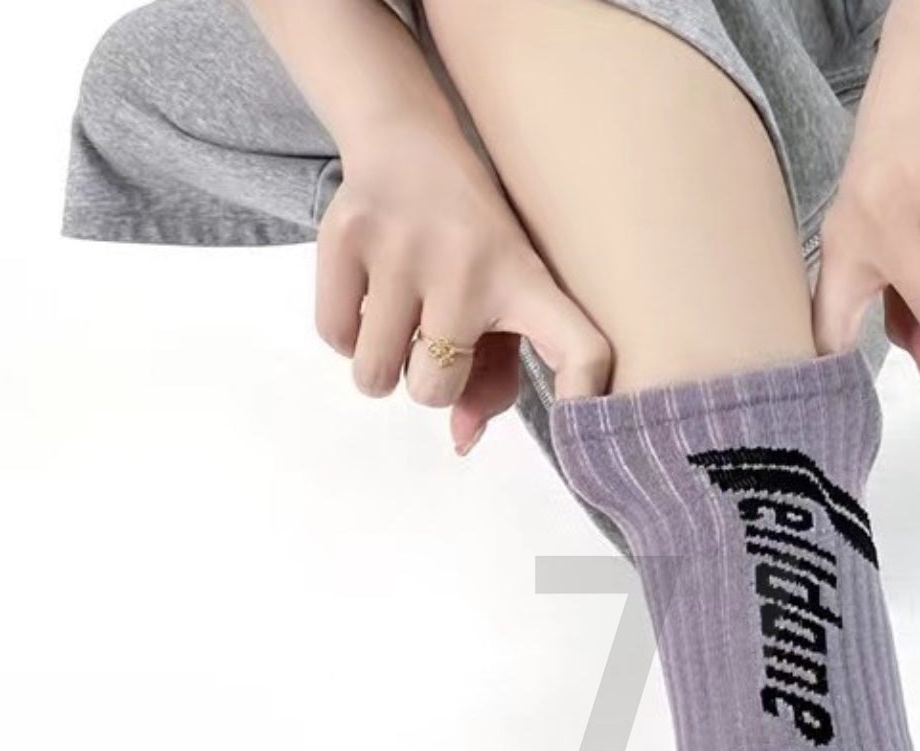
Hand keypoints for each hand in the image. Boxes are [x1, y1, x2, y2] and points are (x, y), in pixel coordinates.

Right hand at [316, 122, 609, 452]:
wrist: (408, 142)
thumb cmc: (469, 245)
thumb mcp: (501, 304)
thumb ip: (492, 381)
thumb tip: (461, 439)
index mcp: (526, 282)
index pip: (580, 346)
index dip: (582, 392)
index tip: (579, 424)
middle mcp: (469, 264)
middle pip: (431, 391)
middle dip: (427, 378)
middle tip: (433, 334)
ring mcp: (402, 246)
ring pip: (375, 375)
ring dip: (382, 363)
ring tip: (399, 318)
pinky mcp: (346, 235)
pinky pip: (336, 338)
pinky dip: (347, 334)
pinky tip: (368, 295)